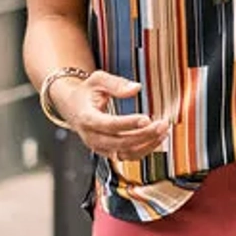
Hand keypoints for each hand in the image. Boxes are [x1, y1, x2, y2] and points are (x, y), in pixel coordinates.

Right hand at [51, 71, 169, 162]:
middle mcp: (92, 137)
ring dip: (147, 145)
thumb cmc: (86, 92)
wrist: (72, 107)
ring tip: (163, 132)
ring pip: (126, 153)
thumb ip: (116, 83)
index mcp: (87, 118)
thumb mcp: (97, 80)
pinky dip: (144, 150)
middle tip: (162, 124)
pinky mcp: (108, 152)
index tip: (146, 119)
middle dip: (144, 135)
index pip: (108, 125)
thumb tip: (136, 88)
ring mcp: (99, 147)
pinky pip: (128, 156)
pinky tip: (157, 139)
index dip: (128, 123)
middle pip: (120, 142)